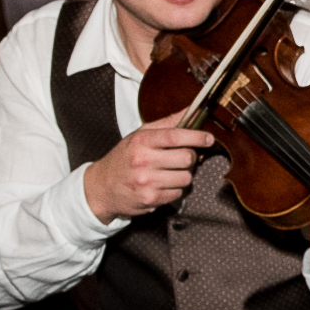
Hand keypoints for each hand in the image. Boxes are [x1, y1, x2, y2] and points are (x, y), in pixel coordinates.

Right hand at [82, 112, 217, 221]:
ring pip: (186, 177)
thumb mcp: (139, 136)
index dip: (196, 136)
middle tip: (183, 157)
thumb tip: (191, 110)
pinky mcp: (150, 199)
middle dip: (190, 157)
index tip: (208, 138)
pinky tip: (162, 184)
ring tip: (169, 172)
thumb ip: (166, 124)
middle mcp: (143, 161)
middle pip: (187, 158)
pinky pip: (179, 193)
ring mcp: (147, 181)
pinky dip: (175, 189)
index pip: (175, 136)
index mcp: (141, 141)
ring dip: (183, 175)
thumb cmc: (124, 159)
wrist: (101, 187)